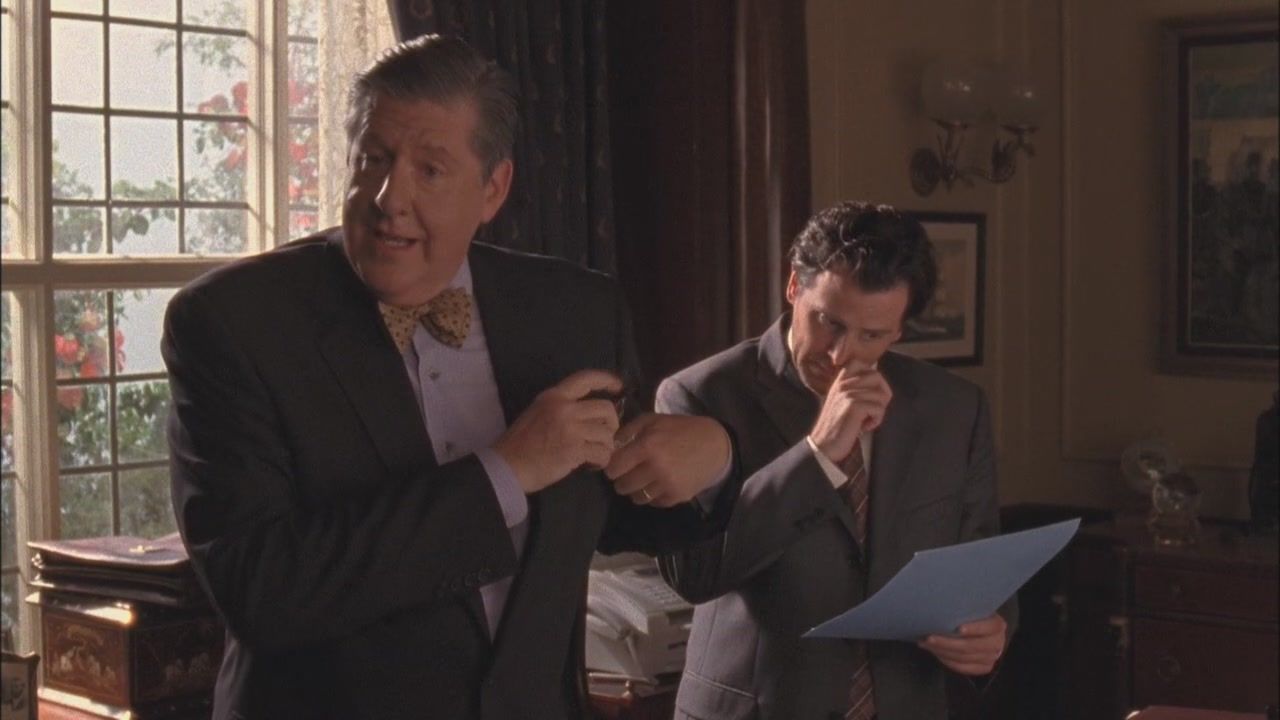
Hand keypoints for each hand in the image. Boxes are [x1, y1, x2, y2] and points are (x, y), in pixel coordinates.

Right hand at [493, 369, 621, 492]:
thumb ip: (561, 408)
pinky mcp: (575, 449)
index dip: (606, 380)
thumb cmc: (519, 443)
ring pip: (607, 433)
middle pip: (606, 408)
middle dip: (612, 424)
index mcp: (554, 396)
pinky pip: (602, 453)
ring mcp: (570, 429)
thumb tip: (588, 414)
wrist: (507, 466)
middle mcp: (564, 408)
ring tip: (595, 454)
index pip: (586, 378)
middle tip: (604, 436)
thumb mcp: (537, 412)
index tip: (618, 386)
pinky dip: (602, 460)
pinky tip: (592, 464)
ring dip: (606, 446)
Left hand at [603, 414, 731, 506]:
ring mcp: (667, 484)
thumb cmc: (681, 429)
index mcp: (647, 446)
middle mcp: (655, 468)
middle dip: (622, 480)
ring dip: (636, 490)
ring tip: (643, 479)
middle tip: (629, 473)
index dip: (611, 467)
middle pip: (622, 486)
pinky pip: (653, 503)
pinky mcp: (677, 496)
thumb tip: (609, 447)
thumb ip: (628, 431)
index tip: (616, 465)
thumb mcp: (653, 420)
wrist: (715, 445)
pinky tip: (658, 484)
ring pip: (636, 498)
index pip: (614, 468)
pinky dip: (652, 496)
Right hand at [809, 367, 891, 463]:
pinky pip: (879, 408)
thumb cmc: (837, 426)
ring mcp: (848, 393)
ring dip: (878, 412)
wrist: (823, 445)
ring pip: (881, 395)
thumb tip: (880, 383)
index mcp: (840, 380)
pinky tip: (864, 427)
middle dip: (882, 394)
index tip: (869, 396)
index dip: (874, 379)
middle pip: (877, 377)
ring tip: (865, 421)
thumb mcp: (842, 401)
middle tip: (873, 409)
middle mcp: (843, 383)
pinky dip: (876, 421)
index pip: (863, 364)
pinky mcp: (854, 405)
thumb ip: (856, 388)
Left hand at [917, 614, 1007, 675]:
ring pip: (965, 658)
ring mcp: (991, 657)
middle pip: (972, 646)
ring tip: (925, 643)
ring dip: (942, 651)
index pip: (989, 627)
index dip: (975, 628)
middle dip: (948, 643)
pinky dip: (947, 660)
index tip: (958, 628)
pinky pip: (963, 667)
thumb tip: (941, 604)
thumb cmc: (972, 615)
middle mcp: (997, 643)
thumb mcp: (973, 609)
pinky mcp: (984, 667)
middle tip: (929, 638)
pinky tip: (935, 652)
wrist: (983, 631)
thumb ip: (964, 609)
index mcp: (997, 625)